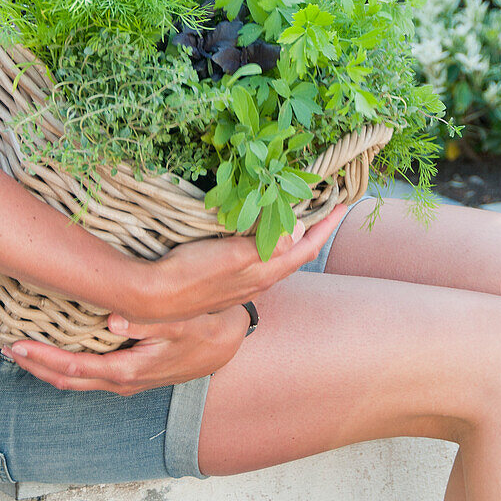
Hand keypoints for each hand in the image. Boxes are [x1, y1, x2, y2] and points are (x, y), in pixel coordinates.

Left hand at [1, 305, 249, 395]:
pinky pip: (87, 372)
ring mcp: (124, 378)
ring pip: (75, 378)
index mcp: (128, 369)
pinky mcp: (129, 370)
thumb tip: (112, 321)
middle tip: (4, 345)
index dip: (42, 358)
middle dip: (34, 365)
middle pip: (66, 378)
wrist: (228, 340)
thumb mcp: (182, 323)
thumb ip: (148, 324)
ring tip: (21, 347)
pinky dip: (64, 363)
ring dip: (46, 365)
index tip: (15, 344)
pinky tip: (55, 347)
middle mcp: (122, 380)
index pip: (73, 368)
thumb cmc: (205, 327)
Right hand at [134, 203, 347, 322]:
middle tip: (321, 202)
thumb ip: (268, 245)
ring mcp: (243, 280)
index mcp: (265, 272)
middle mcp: (259, 279)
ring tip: (294, 209)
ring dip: (289, 232)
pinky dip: (266, 237)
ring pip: (276, 254)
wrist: (156, 298)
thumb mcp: (234, 256)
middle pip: (295, 251)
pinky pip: (257, 255)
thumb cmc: (193, 274)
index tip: (343, 205)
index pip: (306, 247)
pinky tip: (257, 227)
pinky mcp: (226, 278)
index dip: (326, 227)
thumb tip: (300, 228)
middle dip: (312, 228)